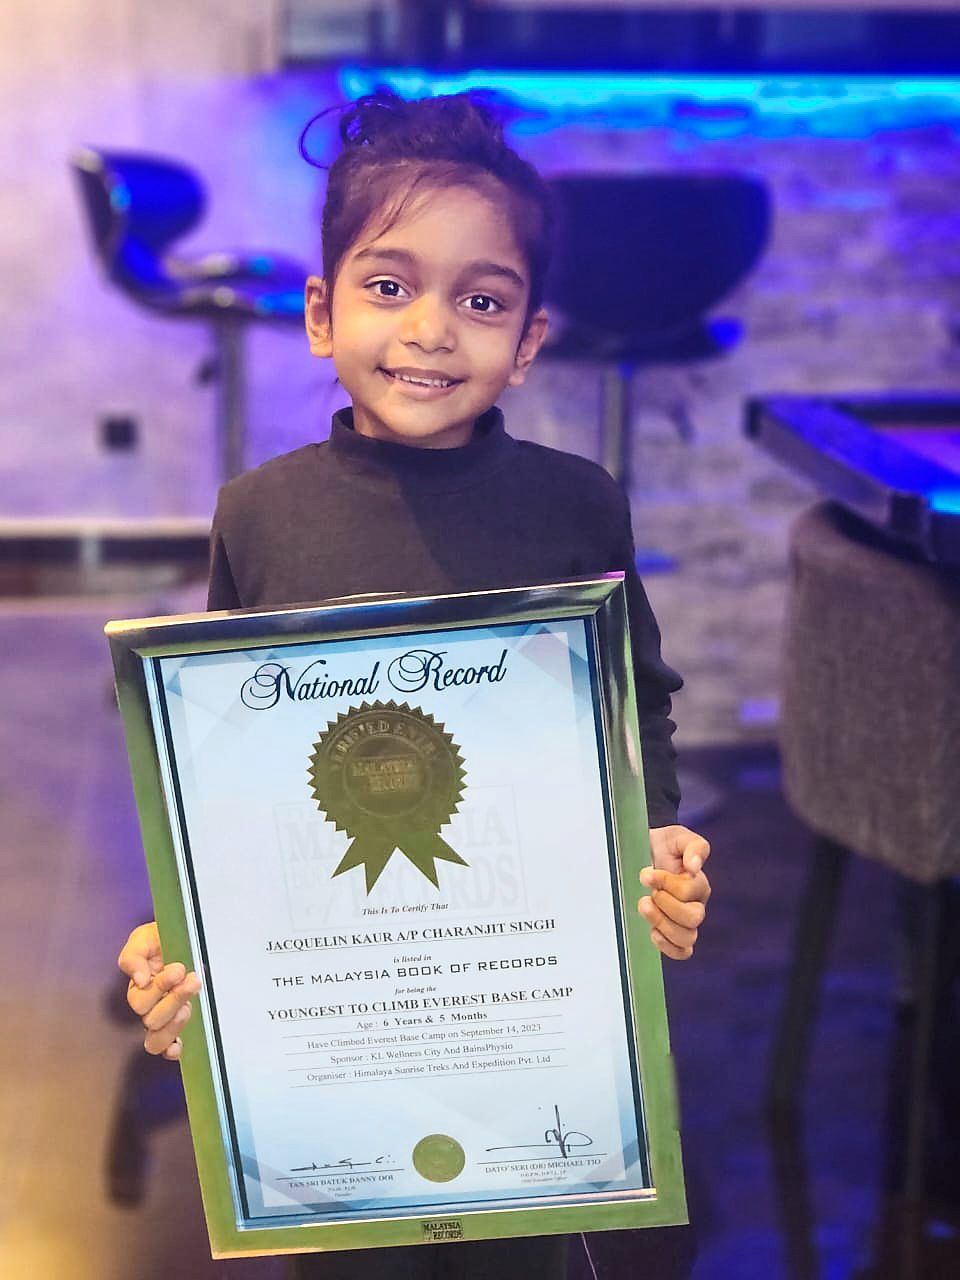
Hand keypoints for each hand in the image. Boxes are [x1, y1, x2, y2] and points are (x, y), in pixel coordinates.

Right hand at [117, 921, 201, 1060]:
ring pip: (158, 1038)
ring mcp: (165, 1018)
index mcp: (138, 990)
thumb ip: (133, 958)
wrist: (182, 936)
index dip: (160, 987)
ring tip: (190, 1002)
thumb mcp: (142, 939)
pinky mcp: (179, 1023)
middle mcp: (149, 1007)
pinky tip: (180, 1045)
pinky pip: (169, 1049)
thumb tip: (139, 981)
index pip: (140, 1002)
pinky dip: (172, 1050)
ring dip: (175, 1022)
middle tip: (190, 980)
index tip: (179, 968)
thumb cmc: (159, 939)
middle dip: (173, 1000)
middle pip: (152, 1020)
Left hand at [638, 825, 711, 960]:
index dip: (667, 883)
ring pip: (687, 938)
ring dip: (662, 924)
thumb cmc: (661, 846)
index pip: (690, 891)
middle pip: (694, 918)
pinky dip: (668, 946)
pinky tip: (652, 932)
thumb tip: (695, 867)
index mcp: (698, 883)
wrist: (639, 855)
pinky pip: (681, 952)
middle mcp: (695, 905)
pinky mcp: (670, 934)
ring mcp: (683, 922)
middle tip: (650, 892)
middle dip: (667, 905)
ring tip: (644, 906)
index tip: (646, 872)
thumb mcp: (676, 837)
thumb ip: (693, 846)